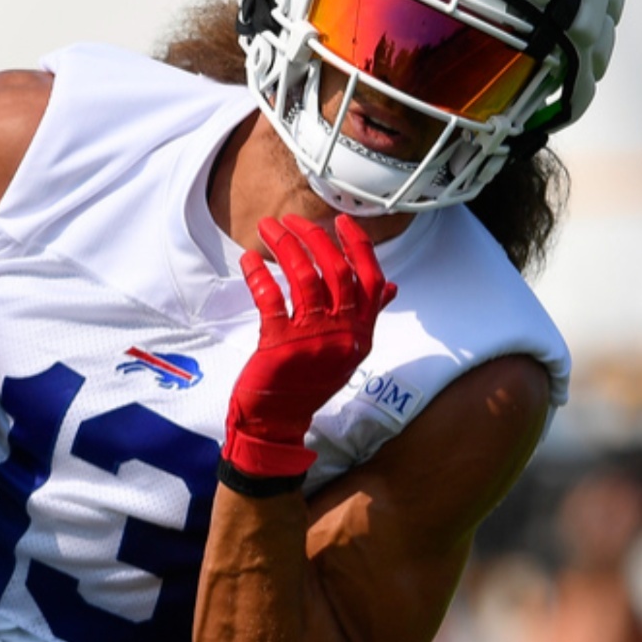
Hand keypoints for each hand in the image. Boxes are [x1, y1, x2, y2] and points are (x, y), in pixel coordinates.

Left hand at [224, 214, 396, 479]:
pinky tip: (249, 259)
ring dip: (285, 245)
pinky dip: (257, 274)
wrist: (278, 421)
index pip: (371, 279)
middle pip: (336, 270)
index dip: (359, 246)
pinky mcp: (281, 345)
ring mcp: (313, 339)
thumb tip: (392, 288)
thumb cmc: (310, 381)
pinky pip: (270, 297)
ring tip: (268, 228)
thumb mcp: (347, 351)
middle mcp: (343, 333)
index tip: (341, 221)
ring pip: (305, 277)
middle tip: (292, 219)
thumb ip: (367, 318)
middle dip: (314, 236)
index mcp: (362, 333)